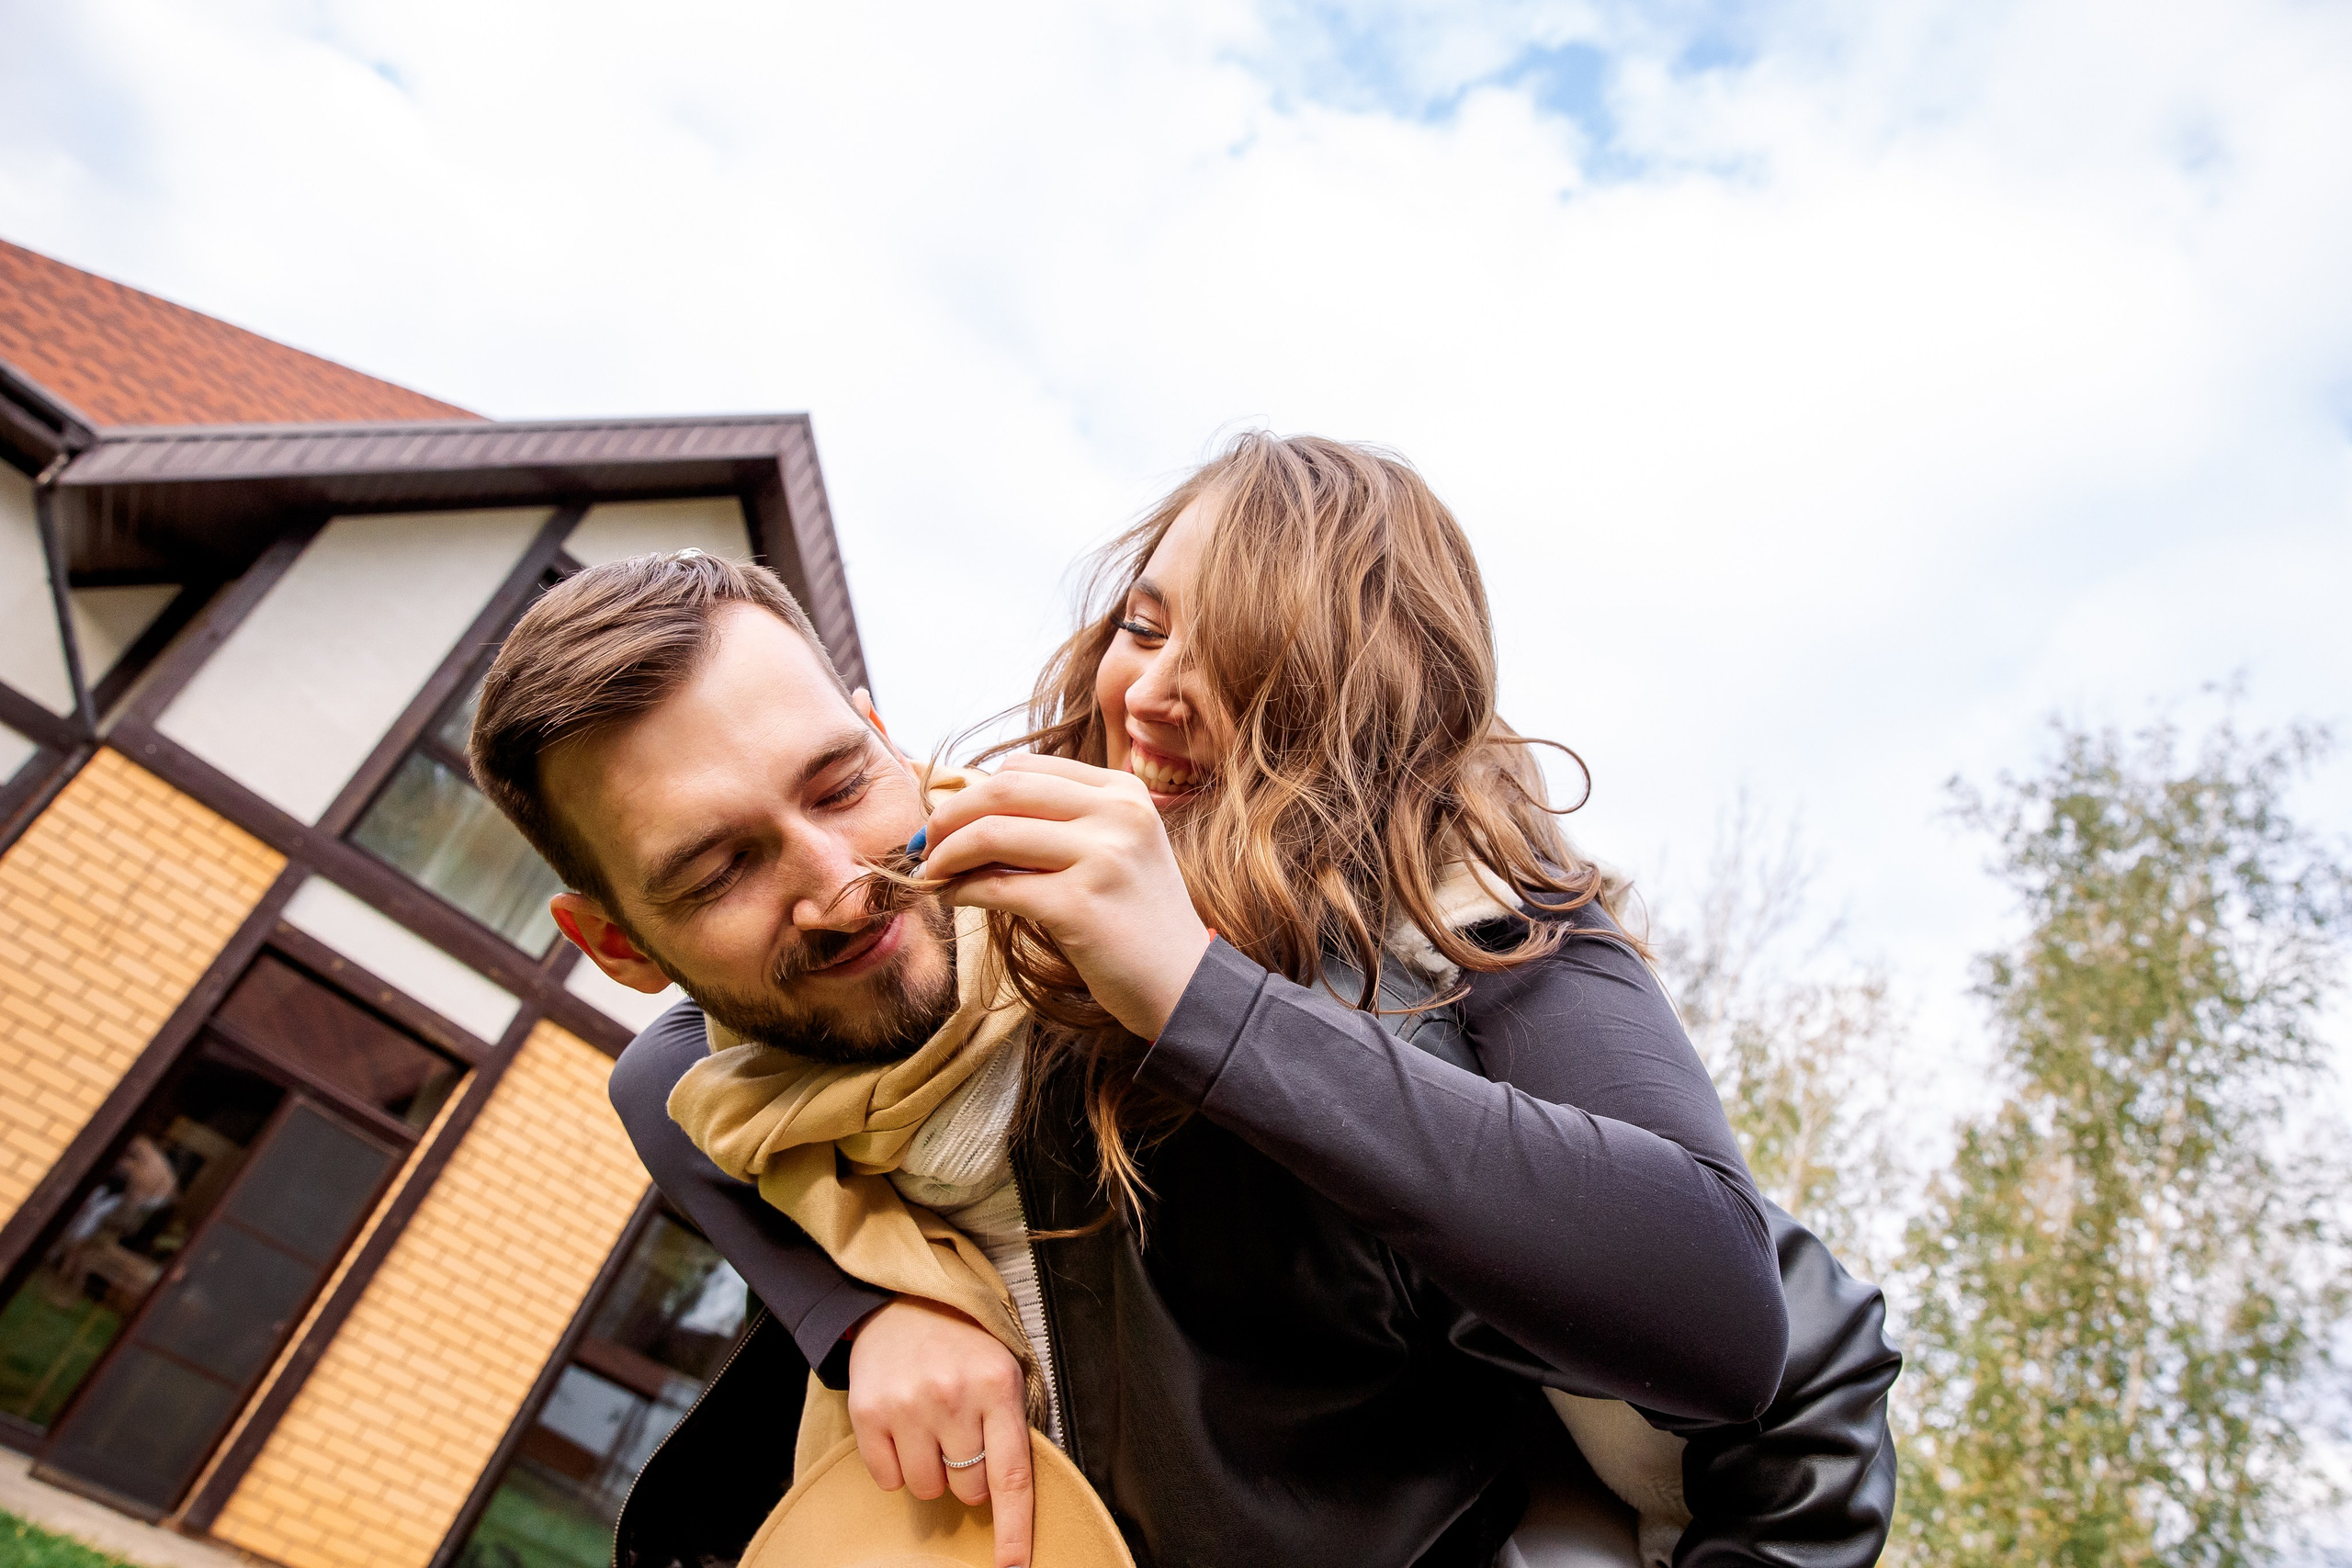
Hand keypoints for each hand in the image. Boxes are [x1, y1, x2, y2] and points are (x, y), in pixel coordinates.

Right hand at [845, 1297, 1034, 1567]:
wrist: (902, 1301)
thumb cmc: (962, 1345)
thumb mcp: (1002, 1370)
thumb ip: (1009, 1427)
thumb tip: (1010, 1501)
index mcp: (997, 1387)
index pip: (1012, 1475)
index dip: (1015, 1530)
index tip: (1013, 1567)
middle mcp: (953, 1397)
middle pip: (968, 1489)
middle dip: (968, 1475)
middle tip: (961, 1435)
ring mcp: (907, 1405)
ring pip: (927, 1489)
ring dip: (932, 1472)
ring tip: (931, 1427)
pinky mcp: (869, 1413)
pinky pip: (888, 1480)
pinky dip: (896, 1468)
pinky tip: (902, 1429)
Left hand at [919, 754, 1214, 1039]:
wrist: (1185, 984)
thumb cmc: (1138, 921)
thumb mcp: (1116, 850)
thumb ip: (1062, 822)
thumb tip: (971, 812)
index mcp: (1124, 791)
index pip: (1027, 768)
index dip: (976, 790)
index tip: (950, 820)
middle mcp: (1118, 813)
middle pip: (1004, 789)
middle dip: (950, 814)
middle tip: (926, 843)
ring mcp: (1102, 856)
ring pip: (992, 833)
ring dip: (947, 853)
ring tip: (933, 873)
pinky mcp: (1081, 905)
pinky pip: (997, 886)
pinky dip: (962, 890)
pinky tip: (953, 898)